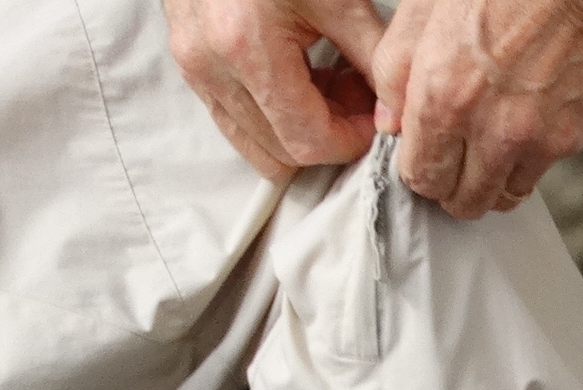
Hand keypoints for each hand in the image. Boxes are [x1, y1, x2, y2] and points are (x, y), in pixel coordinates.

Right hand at [164, 0, 389, 178]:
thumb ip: (374, 60)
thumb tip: (396, 114)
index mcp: (246, 45)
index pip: (307, 141)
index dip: (350, 142)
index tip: (373, 117)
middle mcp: (210, 64)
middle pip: (281, 151)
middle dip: (327, 136)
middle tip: (356, 96)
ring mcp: (192, 65)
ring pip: (255, 143)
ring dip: (299, 129)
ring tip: (328, 84)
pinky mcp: (187, 62)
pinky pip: (234, 119)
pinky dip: (272, 114)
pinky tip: (300, 76)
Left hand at [371, 0, 582, 219]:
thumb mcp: (424, 8)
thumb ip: (395, 68)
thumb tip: (390, 119)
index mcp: (443, 97)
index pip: (421, 177)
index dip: (418, 171)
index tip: (424, 157)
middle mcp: (489, 129)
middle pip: (463, 201)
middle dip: (453, 187)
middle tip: (455, 163)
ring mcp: (534, 140)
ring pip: (504, 198)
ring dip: (492, 182)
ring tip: (488, 152)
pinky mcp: (571, 139)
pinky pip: (539, 173)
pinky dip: (527, 162)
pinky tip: (522, 129)